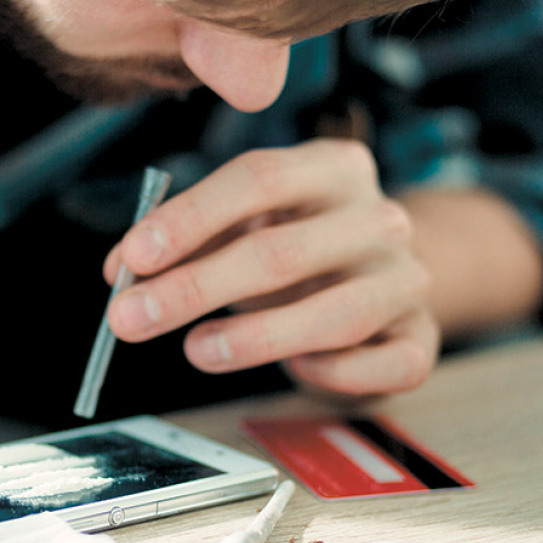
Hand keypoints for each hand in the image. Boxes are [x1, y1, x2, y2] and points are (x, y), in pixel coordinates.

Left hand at [104, 139, 439, 396]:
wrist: (382, 277)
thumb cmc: (295, 246)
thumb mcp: (241, 226)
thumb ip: (184, 239)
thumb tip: (120, 272)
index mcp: (331, 168)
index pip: (258, 179)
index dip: (190, 219)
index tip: (133, 258)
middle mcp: (379, 218)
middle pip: (283, 251)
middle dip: (195, 289)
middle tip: (130, 318)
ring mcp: (407, 280)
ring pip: (335, 314)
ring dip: (255, 338)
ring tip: (194, 351)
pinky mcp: (421, 340)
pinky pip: (380, 366)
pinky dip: (331, 374)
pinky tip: (293, 372)